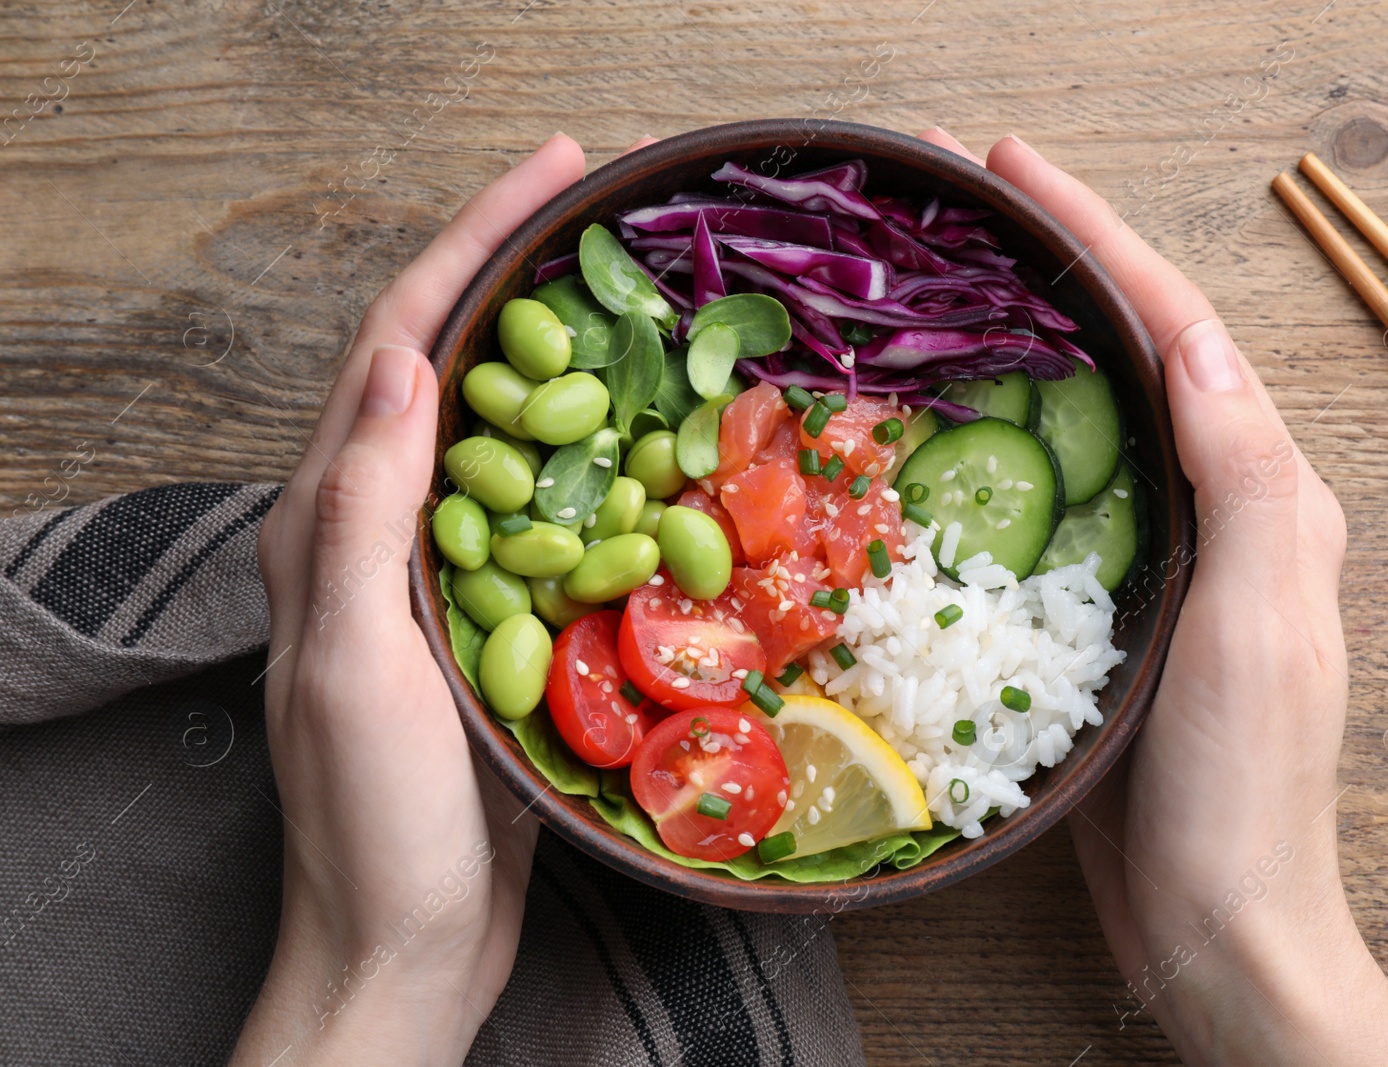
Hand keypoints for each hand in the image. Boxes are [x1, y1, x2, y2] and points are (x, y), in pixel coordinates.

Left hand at [231, 134, 586, 1066]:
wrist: (406, 947)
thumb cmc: (371, 823)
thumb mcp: (355, 663)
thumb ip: (362, 512)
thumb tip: (399, 358)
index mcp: (327, 523)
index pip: (399, 344)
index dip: (474, 242)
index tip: (560, 169)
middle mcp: (377, 531)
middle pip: (452, 363)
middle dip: (522, 269)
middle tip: (613, 210)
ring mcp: (438, 575)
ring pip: (507, 431)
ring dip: (567, 353)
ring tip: (643, 298)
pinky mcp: (493, 619)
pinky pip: (546, 509)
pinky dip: (596, 455)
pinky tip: (655, 445)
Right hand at [918, 129, 1387, 1063]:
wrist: (1215, 922)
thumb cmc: (1246, 786)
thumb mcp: (1262, 625)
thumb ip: (1245, 481)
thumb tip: (1199, 342)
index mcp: (1268, 492)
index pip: (1180, 331)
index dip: (1098, 238)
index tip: (1012, 168)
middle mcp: (1219, 506)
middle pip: (1134, 351)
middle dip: (1057, 262)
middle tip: (963, 199)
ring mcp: (1160, 556)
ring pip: (1087, 414)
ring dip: (1022, 337)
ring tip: (943, 280)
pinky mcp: (1106, 606)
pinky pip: (1049, 496)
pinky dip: (996, 440)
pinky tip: (938, 423)